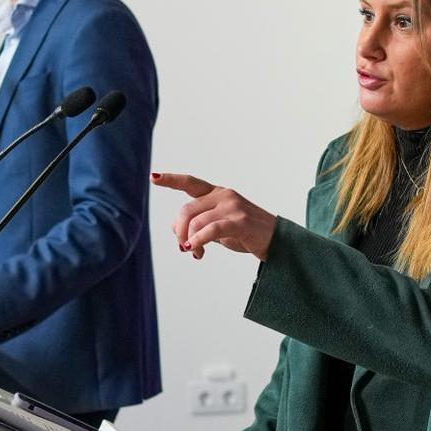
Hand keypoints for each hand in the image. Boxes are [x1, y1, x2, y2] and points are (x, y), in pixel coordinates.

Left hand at [151, 173, 276, 260]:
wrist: (277, 241)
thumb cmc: (246, 234)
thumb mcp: (218, 228)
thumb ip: (198, 225)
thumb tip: (176, 231)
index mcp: (217, 193)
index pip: (190, 183)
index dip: (171, 180)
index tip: (152, 178)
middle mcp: (224, 195)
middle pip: (187, 210)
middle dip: (180, 231)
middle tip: (183, 247)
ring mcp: (232, 206)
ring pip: (196, 222)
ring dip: (190, 242)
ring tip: (196, 253)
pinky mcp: (239, 221)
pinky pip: (210, 230)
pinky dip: (198, 241)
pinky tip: (196, 250)